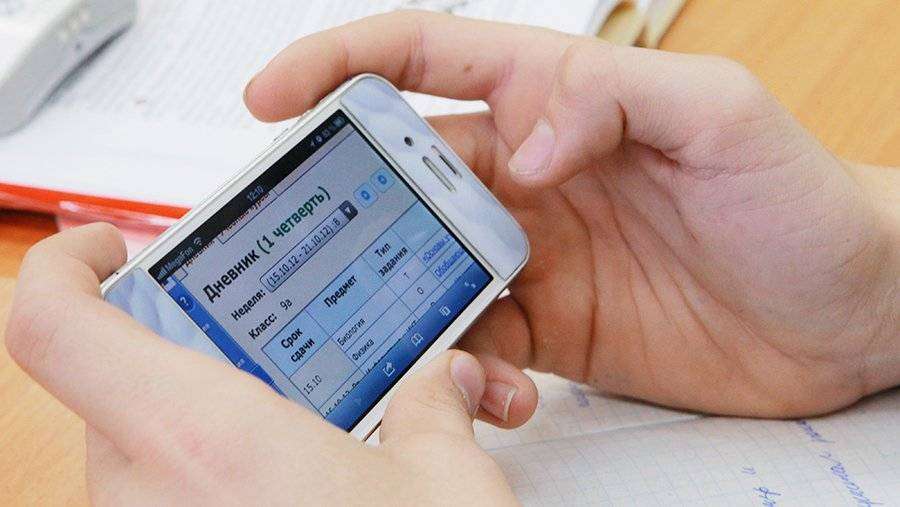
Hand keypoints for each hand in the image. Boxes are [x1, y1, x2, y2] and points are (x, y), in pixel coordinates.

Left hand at [4, 224, 516, 504]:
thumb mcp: (444, 487)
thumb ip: (434, 410)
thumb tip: (443, 382)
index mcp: (202, 441)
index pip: (51, 325)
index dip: (64, 265)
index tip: (112, 247)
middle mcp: (148, 501)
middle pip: (111, 387)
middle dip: (184, 357)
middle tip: (257, 349)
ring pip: (139, 456)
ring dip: (205, 428)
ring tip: (295, 431)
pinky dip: (211, 485)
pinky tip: (291, 491)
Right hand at [244, 12, 899, 416]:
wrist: (848, 312)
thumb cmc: (803, 201)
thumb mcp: (725, 115)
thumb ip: (616, 98)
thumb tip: (526, 140)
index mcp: (555, 103)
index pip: (425, 62)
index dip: (339, 66)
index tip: (276, 96)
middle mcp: (530, 176)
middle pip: (401, 175)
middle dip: (342, 203)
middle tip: (306, 245)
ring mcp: (534, 254)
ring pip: (423, 269)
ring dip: (395, 303)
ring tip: (390, 336)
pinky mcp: (551, 327)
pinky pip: (475, 344)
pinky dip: (462, 370)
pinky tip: (489, 389)